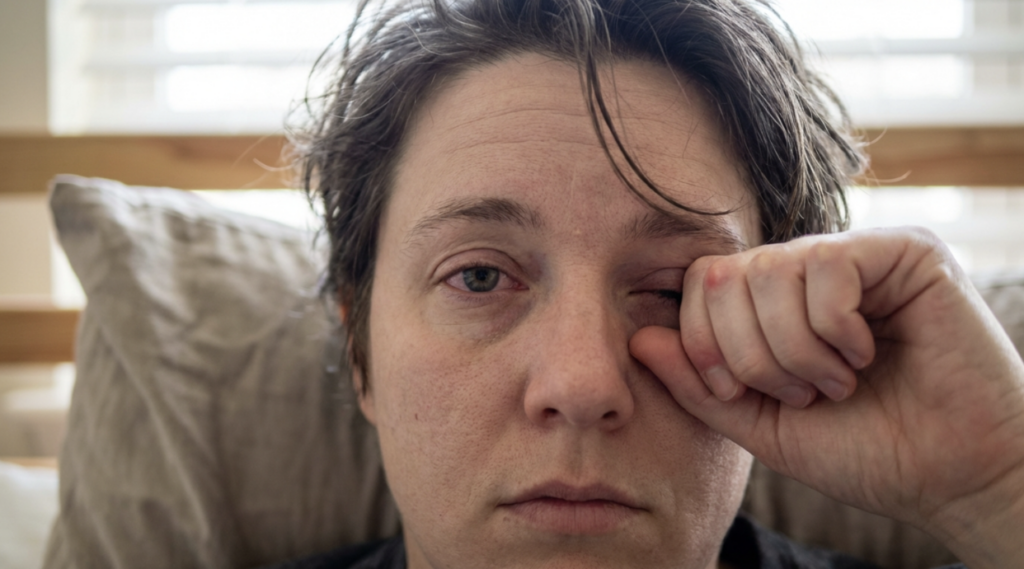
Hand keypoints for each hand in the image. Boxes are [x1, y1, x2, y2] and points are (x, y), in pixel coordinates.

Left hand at [629, 227, 1023, 567]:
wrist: (953, 476)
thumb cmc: (864, 451)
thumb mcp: (763, 426)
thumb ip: (701, 385)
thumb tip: (637, 338)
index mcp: (772, 304)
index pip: (700, 284)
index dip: (702, 342)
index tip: (741, 393)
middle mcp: (807, 270)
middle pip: (724, 275)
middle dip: (749, 352)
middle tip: (800, 393)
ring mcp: (855, 255)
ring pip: (769, 271)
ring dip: (794, 348)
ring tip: (836, 381)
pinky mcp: (903, 251)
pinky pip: (825, 266)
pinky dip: (834, 329)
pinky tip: (866, 354)